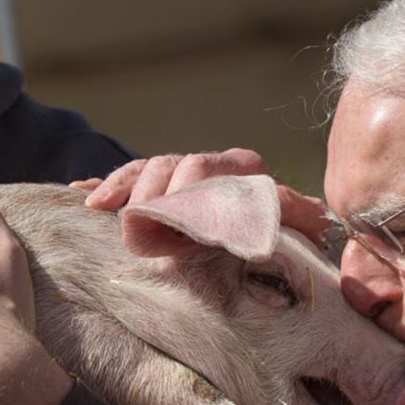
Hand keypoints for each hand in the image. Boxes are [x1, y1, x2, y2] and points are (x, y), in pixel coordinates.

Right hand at [71, 148, 331, 242]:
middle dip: (153, 198)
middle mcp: (209, 164)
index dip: (186, 198)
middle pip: (171, 166)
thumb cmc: (277, 239)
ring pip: (146, 168)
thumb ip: (299, 218)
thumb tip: (320, 216)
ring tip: (107, 211)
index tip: (171, 222)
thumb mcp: (292, 228)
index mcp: (242, 169)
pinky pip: (124, 177)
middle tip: (138, 230)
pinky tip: (83, 197)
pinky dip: (104, 187)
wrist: (262, 235)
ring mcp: (178, 172)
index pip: (206, 170)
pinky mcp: (153, 185)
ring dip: (125, 190)